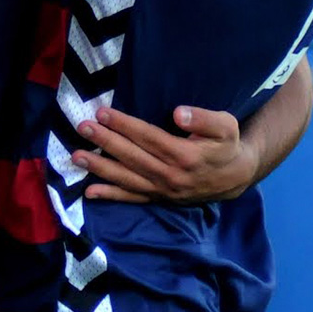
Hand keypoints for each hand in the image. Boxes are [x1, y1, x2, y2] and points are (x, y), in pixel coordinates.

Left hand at [71, 104, 256, 203]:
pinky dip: (111, 196)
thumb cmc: (227, 146)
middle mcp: (171, 175)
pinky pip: (132, 198)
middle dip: (105, 141)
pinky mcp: (159, 199)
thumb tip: (179, 113)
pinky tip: (90, 192)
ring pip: (127, 179)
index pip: (148, 137)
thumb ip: (205, 119)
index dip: (124, 125)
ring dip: (100, 168)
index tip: (102, 112)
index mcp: (186, 155)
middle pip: (132, 156)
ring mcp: (163, 190)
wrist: (235, 177)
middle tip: (83, 126)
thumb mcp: (226, 127)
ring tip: (77, 156)